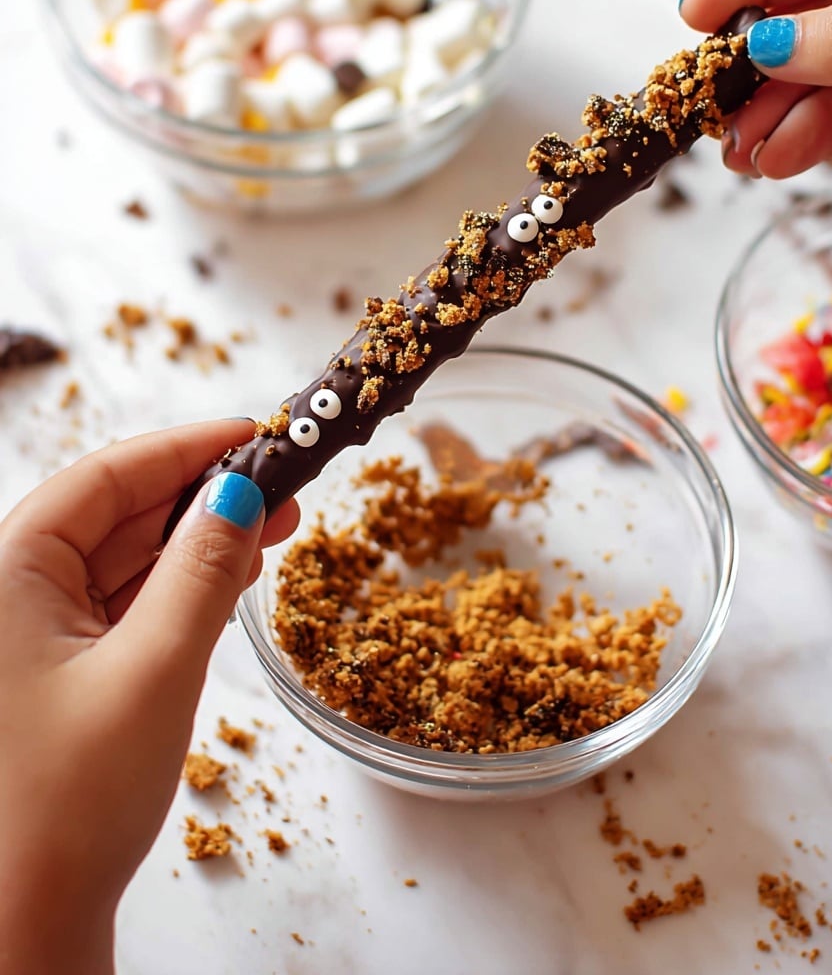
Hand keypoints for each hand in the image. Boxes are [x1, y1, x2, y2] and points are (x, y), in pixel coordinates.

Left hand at [0, 420, 298, 974]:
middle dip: (202, 495)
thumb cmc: (64, 805)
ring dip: (197, 541)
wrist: (23, 925)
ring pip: (126, 559)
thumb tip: (240, 494)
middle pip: (117, 512)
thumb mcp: (154, 668)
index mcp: (6, 572)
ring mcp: (31, 634)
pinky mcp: (59, 673)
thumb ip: (203, 571)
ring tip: (272, 526)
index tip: (254, 430)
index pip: (104, 475)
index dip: (186, 447)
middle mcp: (11, 592)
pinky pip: (125, 605)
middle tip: (281, 483)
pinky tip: (230, 578)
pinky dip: (180, 587)